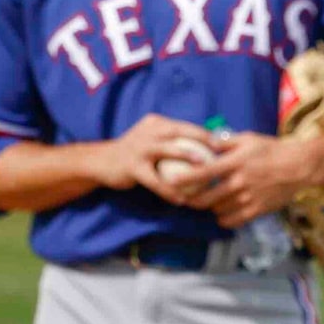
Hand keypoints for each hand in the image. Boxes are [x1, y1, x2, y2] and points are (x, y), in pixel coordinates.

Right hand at [97, 114, 215, 203]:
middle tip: (218, 152)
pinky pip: (154, 180)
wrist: (101, 162)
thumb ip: (171, 142)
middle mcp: (148, 132)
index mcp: (155, 124)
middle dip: (200, 139)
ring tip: (203, 171)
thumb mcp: (150, 141)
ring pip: (167, 152)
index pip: (183, 125)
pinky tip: (180, 200)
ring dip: (187, 159)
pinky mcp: (131, 166)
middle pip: (178, 132)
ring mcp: (139, 148)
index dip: (203, 132)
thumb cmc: (133, 154)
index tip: (222, 143)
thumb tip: (201, 149)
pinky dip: (168, 190)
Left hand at [181, 132, 321, 226]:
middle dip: (191, 201)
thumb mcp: (248, 139)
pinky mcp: (256, 210)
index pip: (202, 174)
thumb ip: (225, 143)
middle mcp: (239, 183)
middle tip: (186, 198)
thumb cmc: (273, 150)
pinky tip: (223, 211)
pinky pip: (232, 221)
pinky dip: (223, 218)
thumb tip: (206, 142)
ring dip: (209, 208)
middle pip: (205, 199)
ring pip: (217, 210)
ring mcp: (247, 199)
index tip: (171, 182)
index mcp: (234, 163)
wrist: (299, 166)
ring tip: (208, 202)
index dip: (183, 180)